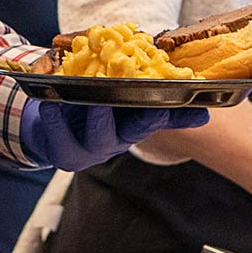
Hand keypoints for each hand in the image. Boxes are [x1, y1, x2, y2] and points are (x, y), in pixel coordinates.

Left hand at [19, 101, 209, 170]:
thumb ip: (149, 97)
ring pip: (101, 138)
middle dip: (146, 119)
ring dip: (99, 117)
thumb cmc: (89, 106)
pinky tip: (51, 105)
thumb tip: (200, 108)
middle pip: (137, 131)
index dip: (177, 115)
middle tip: (153, 108)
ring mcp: (93, 151)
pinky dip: (56, 121)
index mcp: (133, 124)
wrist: (50, 124)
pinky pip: (62, 140)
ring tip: (93, 101)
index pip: (160, 118)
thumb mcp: (118, 99)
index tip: (196, 110)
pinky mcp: (67, 155)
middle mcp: (118, 140)